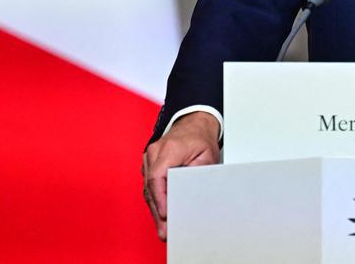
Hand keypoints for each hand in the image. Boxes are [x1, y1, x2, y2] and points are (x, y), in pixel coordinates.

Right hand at [142, 111, 220, 240]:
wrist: (194, 123)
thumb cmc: (201, 139)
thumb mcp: (206, 157)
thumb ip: (196, 175)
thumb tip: (189, 196)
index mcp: (169, 148)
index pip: (158, 177)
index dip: (160, 199)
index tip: (165, 215)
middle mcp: (155, 152)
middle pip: (151, 187)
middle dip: (158, 211)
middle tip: (164, 231)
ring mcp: (149, 157)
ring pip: (148, 188)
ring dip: (155, 208)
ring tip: (163, 228)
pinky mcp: (149, 163)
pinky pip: (149, 184)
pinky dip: (155, 199)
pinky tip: (161, 214)